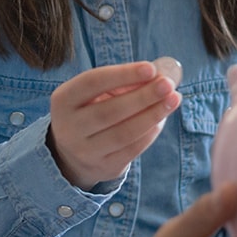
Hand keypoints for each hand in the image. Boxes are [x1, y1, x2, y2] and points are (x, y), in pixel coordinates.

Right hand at [47, 61, 180, 189]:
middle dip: (143, 96)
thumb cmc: (91, 110)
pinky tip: (161, 120)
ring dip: (153, 115)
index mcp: (63, 100)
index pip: (93, 82)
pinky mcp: (103, 167)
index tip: (151, 68)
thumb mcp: (95, 93)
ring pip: (123, 133)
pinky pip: (131, 151)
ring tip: (173, 100)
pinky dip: (150, 134)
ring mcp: (84, 151)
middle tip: (168, 85)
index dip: (123, 75)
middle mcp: (68, 127)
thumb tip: (157, 77)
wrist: (72, 153)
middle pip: (110, 111)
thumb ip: (122, 83)